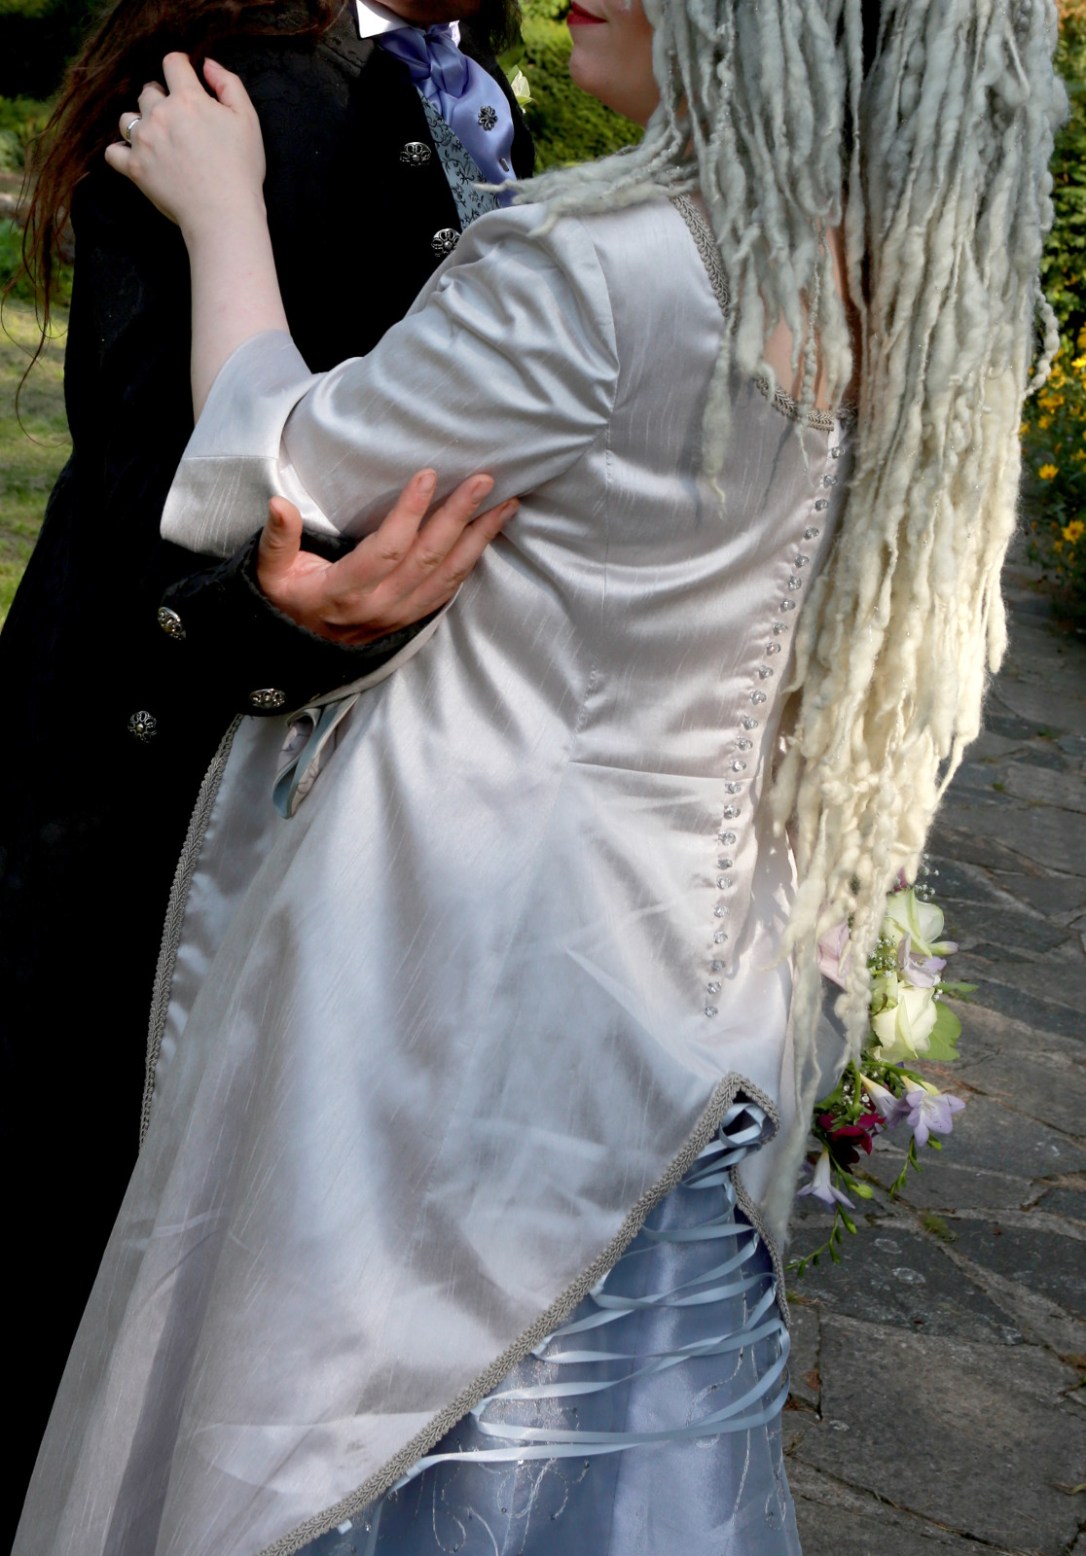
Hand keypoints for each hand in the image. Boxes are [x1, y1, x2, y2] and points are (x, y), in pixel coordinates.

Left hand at [105, 55, 264, 237]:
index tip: (185, 79)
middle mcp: (160, 114)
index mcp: (188, 99)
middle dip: (161, 99)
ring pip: (128, 118)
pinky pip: (113, 152)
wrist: (224, 214)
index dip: (180, 67)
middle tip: (178, 122)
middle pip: (148, 91)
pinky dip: (121, 152)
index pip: (172, 63)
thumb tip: (207, 65)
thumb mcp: (248, 119)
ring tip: (157, 141)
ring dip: (140, 124)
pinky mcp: (134, 168)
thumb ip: (228, 84)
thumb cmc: (240, 169)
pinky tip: (135, 156)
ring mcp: (144, 141)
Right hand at [257, 471, 517, 643]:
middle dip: (459, 517)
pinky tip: (489, 535)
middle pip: (428, 559)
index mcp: (344, 592)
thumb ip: (277, 539)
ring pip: (448, 576)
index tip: (428, 476)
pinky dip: (473, 562)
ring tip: (506, 505)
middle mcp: (379, 606)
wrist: (297, 651)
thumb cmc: (286, 601)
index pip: (387, 551)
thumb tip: (278, 504)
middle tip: (484, 481)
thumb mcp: (269, 573)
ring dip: (479, 539)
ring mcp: (400, 615)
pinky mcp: (412, 618)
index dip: (409, 514)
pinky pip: (450, 590)